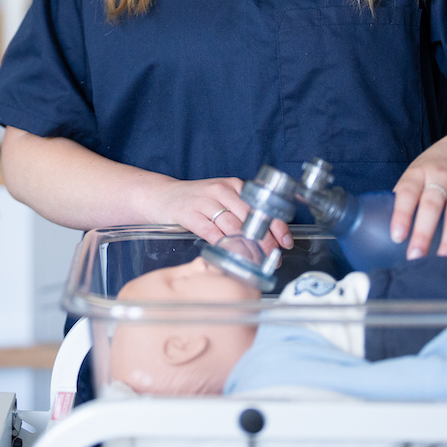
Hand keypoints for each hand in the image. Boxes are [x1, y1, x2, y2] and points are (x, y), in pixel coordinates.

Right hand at [142, 176, 293, 248]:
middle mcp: (221, 190)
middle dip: (265, 240)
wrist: (160, 195)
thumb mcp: (220, 198)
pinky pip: (211, 232)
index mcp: (233, 185)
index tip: (286, 242)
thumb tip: (268, 237)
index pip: (261, 206)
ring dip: (248, 246)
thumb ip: (241, 212)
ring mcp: (204, 201)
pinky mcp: (189, 213)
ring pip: (233, 226)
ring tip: (257, 260)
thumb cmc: (195, 201)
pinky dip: (224, 245)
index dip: (276, 225)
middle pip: (250, 218)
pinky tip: (231, 255)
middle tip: (274, 258)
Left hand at [390, 142, 446, 260]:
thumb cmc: (435, 167)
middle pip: (433, 206)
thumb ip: (406, 196)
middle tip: (415, 256)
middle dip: (424, 233)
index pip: (408, 192)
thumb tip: (389, 227)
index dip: (402, 214)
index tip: (397, 236)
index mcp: (419, 172)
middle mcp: (442, 177)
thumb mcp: (416, 172)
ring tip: (442, 261)